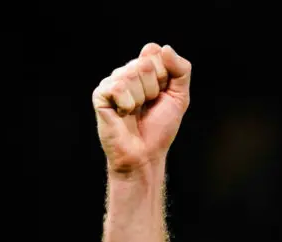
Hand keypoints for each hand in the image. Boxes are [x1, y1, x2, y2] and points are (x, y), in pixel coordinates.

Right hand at [92, 44, 191, 175]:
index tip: (163, 94)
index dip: (165, 75)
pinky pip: (118, 87)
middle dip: (155, 89)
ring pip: (133, 74)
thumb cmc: (160, 128)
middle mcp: (126, 72)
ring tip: (136, 111)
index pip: (155, 51)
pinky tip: (124, 114)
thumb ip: (181, 71)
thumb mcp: (180, 97)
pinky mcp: (100, 94)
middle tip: (149, 106)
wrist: (145, 153)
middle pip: (146, 63)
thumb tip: (164, 48)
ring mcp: (112, 82)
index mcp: (144, 70)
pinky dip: (128, 104)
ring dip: (142, 98)